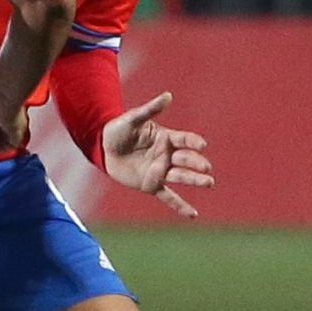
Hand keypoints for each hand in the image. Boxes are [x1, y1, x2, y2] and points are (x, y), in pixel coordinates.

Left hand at [100, 90, 213, 217]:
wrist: (102, 148)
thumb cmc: (118, 130)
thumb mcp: (132, 119)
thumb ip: (150, 110)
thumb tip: (168, 95)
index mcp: (166, 138)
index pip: (184, 139)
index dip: (193, 141)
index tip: (201, 144)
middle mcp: (167, 155)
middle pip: (186, 159)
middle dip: (196, 163)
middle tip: (206, 168)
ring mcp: (160, 171)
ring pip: (181, 177)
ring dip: (195, 180)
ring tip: (209, 183)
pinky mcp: (151, 185)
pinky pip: (168, 197)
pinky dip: (180, 206)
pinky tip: (193, 215)